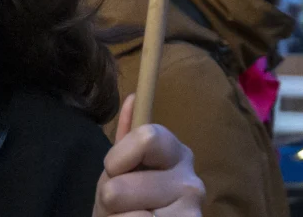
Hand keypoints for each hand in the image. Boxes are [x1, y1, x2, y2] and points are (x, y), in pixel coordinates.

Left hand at [93, 96, 204, 216]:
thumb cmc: (126, 201)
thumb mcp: (120, 169)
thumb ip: (127, 137)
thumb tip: (133, 97)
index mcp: (175, 153)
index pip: (146, 138)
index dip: (117, 158)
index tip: (115, 170)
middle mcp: (191, 180)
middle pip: (121, 187)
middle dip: (110, 199)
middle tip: (122, 205)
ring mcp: (191, 209)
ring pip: (129, 216)